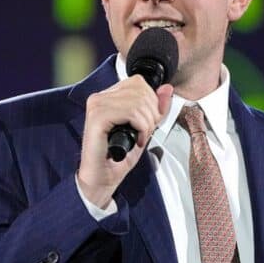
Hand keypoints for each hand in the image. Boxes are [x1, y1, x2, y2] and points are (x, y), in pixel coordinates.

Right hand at [77, 76, 172, 207]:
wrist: (102, 179)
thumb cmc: (118, 156)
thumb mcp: (144, 128)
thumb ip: (156, 108)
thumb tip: (167, 89)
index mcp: (108, 96)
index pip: (138, 82)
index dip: (151, 101)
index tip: (149, 122)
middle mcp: (99, 97)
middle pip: (140, 90)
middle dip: (152, 113)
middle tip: (146, 132)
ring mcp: (96, 106)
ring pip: (138, 101)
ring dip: (147, 123)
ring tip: (140, 137)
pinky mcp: (97, 118)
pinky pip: (131, 112)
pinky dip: (141, 127)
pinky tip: (136, 140)